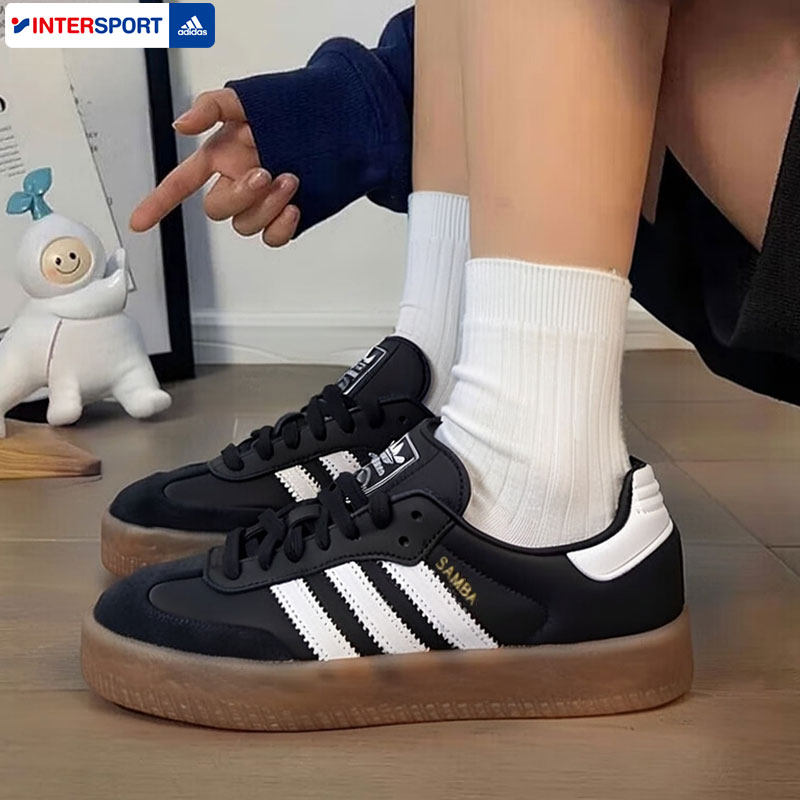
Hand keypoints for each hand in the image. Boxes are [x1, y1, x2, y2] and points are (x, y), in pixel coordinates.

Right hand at [129, 89, 299, 246]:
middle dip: (240, 194)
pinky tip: (294, 207)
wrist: (340, 122)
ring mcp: (262, 201)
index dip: (158, 202)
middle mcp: (238, 181)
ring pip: (245, 225)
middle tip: (265, 172)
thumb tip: (182, 124)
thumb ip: (213, 106)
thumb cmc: (295, 108)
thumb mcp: (250, 98)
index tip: (138, 221)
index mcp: (222, 156)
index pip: (181, 182)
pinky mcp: (286, 216)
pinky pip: (273, 238)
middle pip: (216, 208)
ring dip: (266, 205)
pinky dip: (281, 227)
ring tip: (289, 179)